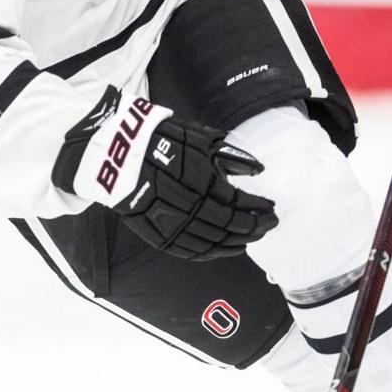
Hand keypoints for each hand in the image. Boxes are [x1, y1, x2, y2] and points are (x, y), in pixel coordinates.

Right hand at [53, 89, 277, 259]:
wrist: (119, 157)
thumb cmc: (162, 141)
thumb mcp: (201, 139)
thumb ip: (232, 157)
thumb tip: (257, 169)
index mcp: (204, 182)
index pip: (241, 204)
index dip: (260, 208)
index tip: (272, 207)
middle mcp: (192, 207)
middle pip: (232, 226)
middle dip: (255, 227)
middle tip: (269, 224)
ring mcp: (175, 226)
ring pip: (215, 243)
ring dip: (238, 242)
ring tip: (251, 238)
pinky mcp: (162, 237)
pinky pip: (193, 252)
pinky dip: (214, 252)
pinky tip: (226, 248)